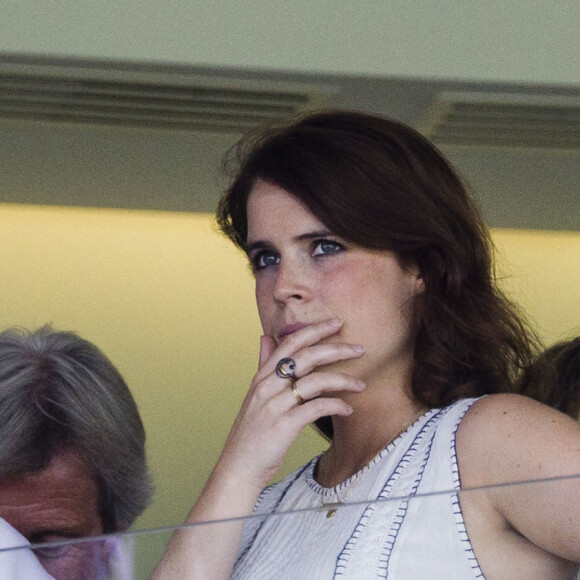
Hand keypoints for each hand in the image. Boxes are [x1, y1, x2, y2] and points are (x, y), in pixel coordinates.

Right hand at [217, 318, 364, 491]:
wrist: (238, 467)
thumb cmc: (251, 432)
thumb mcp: (254, 394)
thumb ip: (263, 365)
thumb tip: (266, 337)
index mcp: (262, 377)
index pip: (290, 343)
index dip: (314, 330)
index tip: (336, 323)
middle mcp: (267, 387)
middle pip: (306, 357)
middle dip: (336, 349)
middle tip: (359, 348)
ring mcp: (275, 405)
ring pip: (315, 381)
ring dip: (343, 381)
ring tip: (361, 385)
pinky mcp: (285, 425)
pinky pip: (317, 408)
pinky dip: (336, 405)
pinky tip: (347, 409)